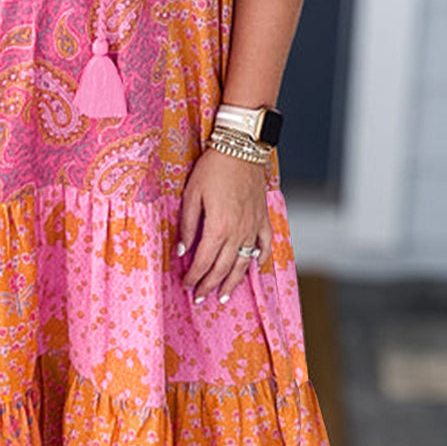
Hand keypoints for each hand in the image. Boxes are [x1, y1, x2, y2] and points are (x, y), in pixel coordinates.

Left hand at [177, 148, 272, 302]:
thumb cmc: (213, 167)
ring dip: (233, 282)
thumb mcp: (191, 194)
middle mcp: (238, 231)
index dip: (194, 276)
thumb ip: (188, 225)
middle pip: (223, 267)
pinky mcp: (263, 218)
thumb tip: (182, 250)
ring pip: (244, 262)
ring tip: (225, 296)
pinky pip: (265, 245)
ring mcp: (253, 227)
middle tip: (200, 297)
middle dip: (210, 285)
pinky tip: (256, 270)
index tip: (186, 285)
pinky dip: (261, 260)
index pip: (204, 261)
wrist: (241, 148)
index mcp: (218, 227)